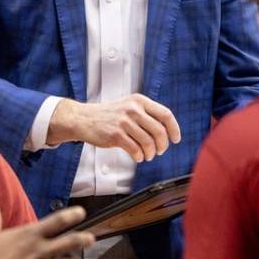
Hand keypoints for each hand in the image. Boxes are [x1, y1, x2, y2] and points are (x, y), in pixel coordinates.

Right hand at [46, 94, 180, 161]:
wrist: (83, 118)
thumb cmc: (108, 115)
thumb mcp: (128, 106)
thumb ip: (146, 114)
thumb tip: (167, 131)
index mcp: (139, 101)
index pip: (165, 114)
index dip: (174, 129)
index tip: (176, 139)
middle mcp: (133, 109)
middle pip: (160, 131)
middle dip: (163, 145)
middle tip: (159, 151)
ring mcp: (124, 122)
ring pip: (148, 143)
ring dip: (150, 153)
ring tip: (147, 155)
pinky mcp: (115, 135)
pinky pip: (135, 150)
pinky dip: (139, 156)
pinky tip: (137, 156)